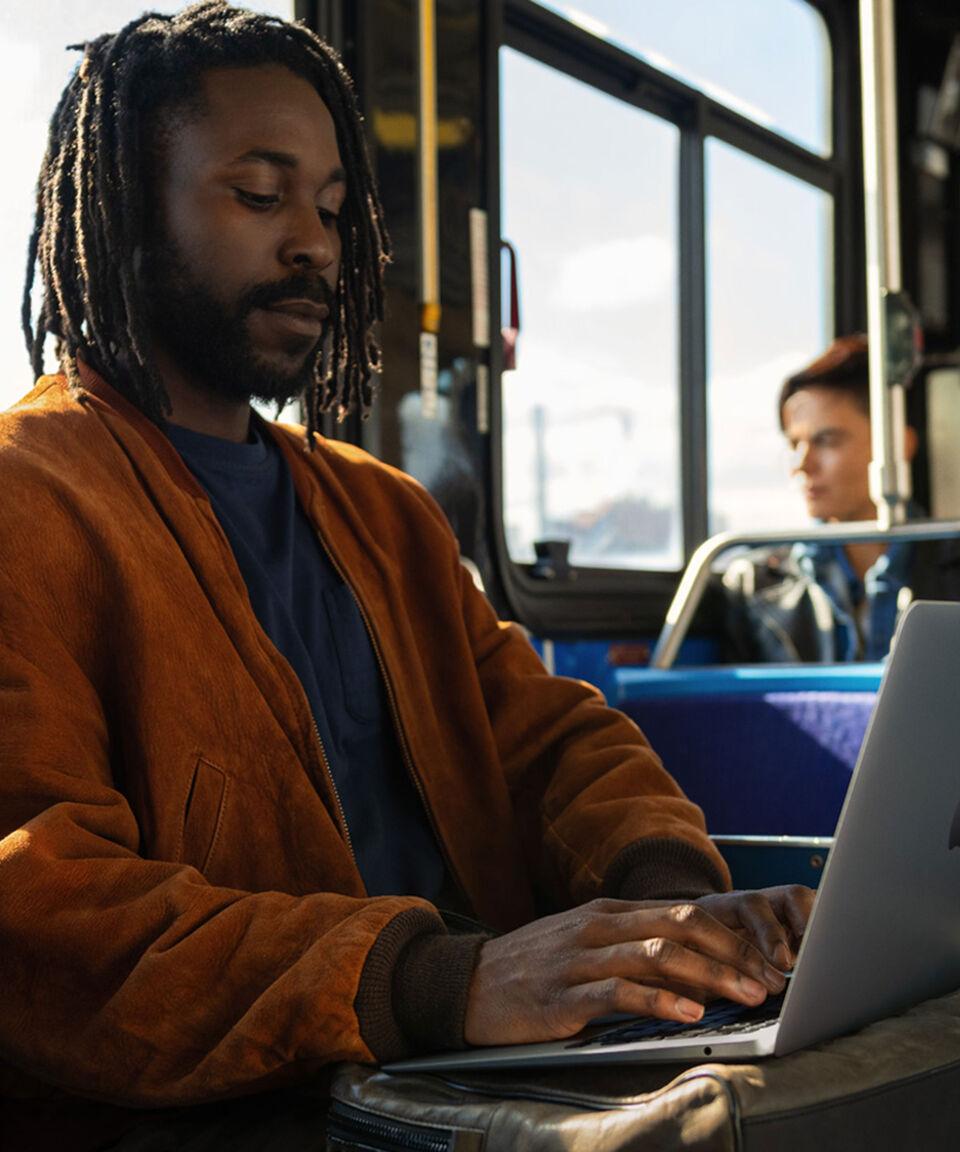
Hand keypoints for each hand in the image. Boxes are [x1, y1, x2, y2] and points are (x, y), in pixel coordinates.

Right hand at [463, 890, 807, 1046]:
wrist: (466, 983)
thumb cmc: (533, 967)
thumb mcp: (584, 944)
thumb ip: (634, 948)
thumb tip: (697, 970)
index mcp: (609, 911)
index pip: (685, 913)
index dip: (733, 938)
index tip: (769, 963)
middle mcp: (600, 926)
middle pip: (682, 926)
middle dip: (734, 954)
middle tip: (771, 981)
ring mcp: (581, 957)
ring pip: (660, 955)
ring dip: (711, 977)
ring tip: (746, 997)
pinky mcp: (564, 995)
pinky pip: (621, 992)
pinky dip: (661, 1001)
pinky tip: (689, 1015)